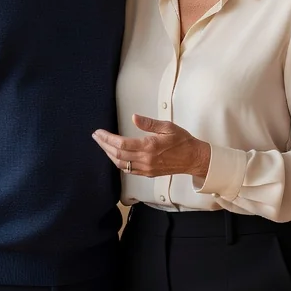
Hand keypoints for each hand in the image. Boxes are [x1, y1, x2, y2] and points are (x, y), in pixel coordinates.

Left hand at [92, 115, 210, 177]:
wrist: (193, 159)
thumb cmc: (182, 141)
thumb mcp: (167, 127)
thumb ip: (149, 123)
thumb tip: (134, 118)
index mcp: (150, 146)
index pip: (122, 144)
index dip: (107, 139)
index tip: (99, 133)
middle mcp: (146, 160)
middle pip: (118, 154)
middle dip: (104, 145)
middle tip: (96, 137)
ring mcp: (146, 168)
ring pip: (121, 164)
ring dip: (109, 154)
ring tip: (102, 145)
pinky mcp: (148, 173)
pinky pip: (129, 170)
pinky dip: (119, 163)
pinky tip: (114, 156)